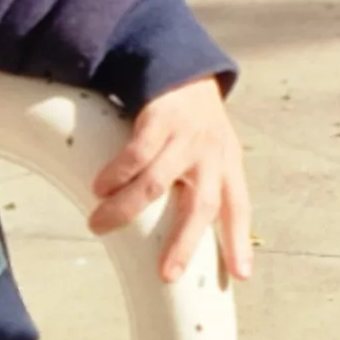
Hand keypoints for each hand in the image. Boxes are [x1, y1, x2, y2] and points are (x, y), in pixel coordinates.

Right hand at [91, 76, 253, 284]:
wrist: (181, 65)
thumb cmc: (194, 120)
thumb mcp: (212, 149)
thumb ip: (204, 183)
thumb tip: (183, 233)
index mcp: (228, 164)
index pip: (238, 207)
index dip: (239, 241)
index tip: (240, 274)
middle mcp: (212, 153)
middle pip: (203, 205)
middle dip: (184, 242)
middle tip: (167, 273)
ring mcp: (186, 136)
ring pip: (157, 183)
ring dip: (126, 207)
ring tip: (99, 224)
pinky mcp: (160, 119)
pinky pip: (136, 154)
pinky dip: (116, 174)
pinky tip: (99, 187)